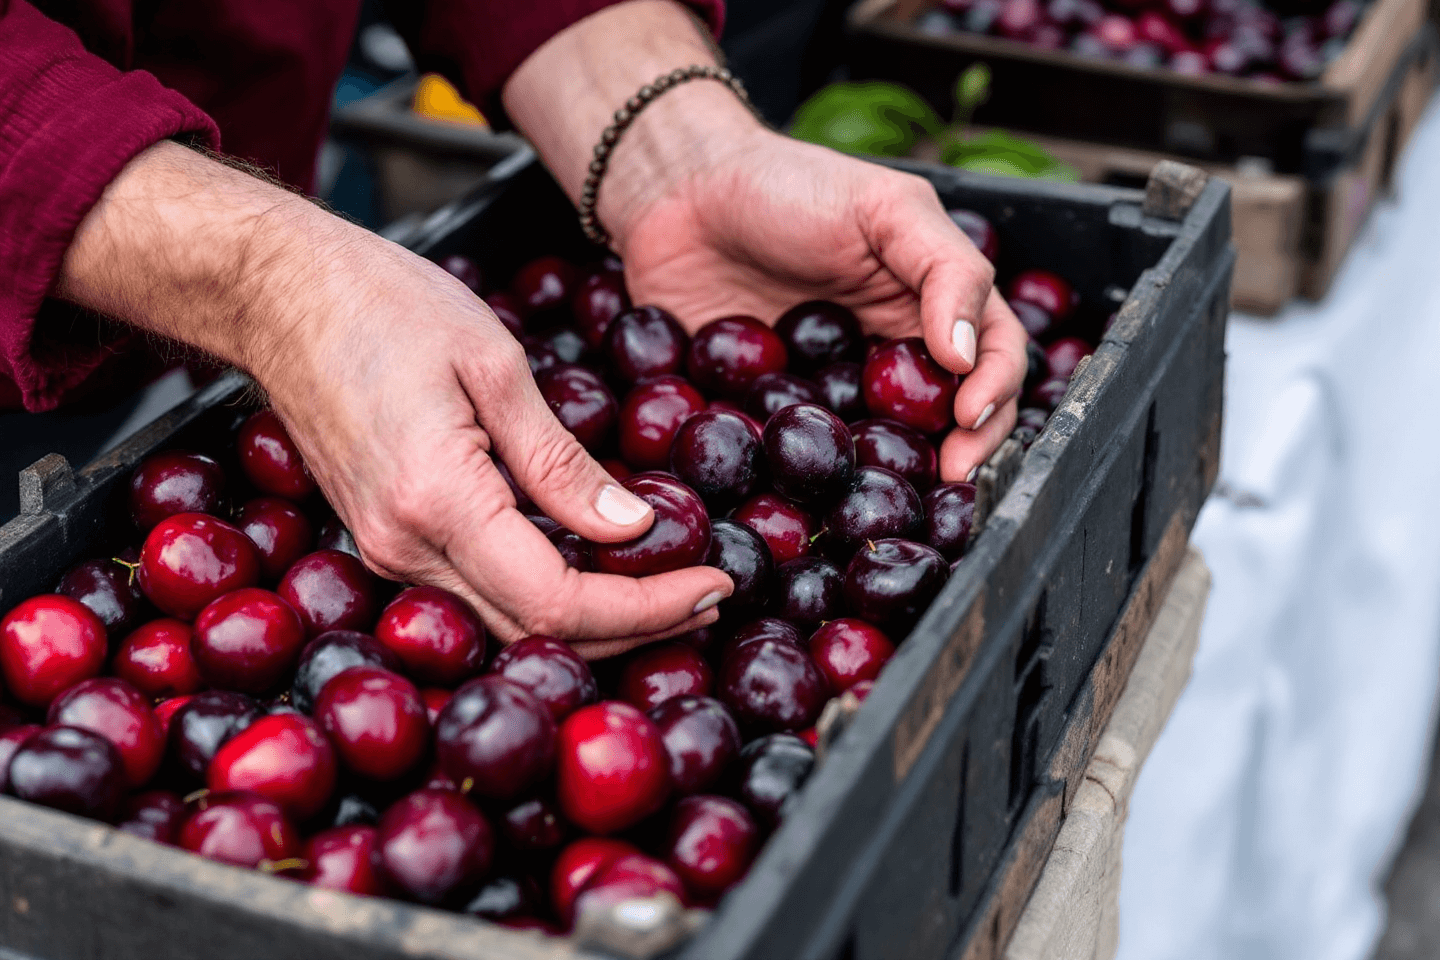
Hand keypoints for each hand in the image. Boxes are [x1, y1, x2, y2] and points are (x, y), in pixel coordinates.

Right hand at [55, 142, 731, 655]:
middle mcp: (401, 548)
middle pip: (534, 633)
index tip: (713, 585)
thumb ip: (561, 461)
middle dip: (632, 629)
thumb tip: (635, 527)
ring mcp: (385, 552)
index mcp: (435, 502)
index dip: (646, 608)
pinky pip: (475, 596)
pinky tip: (596, 572)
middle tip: (708, 598)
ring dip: (591, 624)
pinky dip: (544, 600)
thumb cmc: (382, 305)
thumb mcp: (495, 366)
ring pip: (504, 625)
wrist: (278, 295)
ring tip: (668, 591)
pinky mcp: (383, 540)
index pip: (559, 602)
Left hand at [506, 1, 1026, 481]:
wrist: (680, 197)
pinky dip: (808, 478)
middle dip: (962, 453)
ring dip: (896, 475)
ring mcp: (830, 392)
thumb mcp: (883, 207)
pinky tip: (812, 492)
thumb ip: (942, 268)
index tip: (970, 421)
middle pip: (947, 419)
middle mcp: (887, 359)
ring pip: (878, 448)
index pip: (990, 358)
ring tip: (899, 494)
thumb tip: (965, 354)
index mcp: (926, 308)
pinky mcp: (770, 413)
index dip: (996, 393)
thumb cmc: (789, 186)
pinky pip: (796, 454)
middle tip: (951, 480)